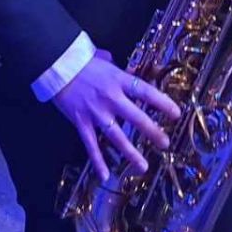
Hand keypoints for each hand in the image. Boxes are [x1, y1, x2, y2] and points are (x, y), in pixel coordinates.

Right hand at [52, 50, 182, 178]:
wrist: (54, 65)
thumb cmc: (79, 60)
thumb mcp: (99, 57)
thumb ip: (110, 62)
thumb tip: (112, 59)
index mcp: (118, 80)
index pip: (145, 92)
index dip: (162, 102)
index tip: (176, 113)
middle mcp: (110, 97)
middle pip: (135, 117)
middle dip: (152, 131)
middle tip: (165, 144)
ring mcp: (95, 112)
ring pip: (116, 135)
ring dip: (130, 152)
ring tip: (143, 166)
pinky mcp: (81, 122)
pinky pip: (91, 144)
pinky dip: (97, 160)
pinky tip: (105, 175)